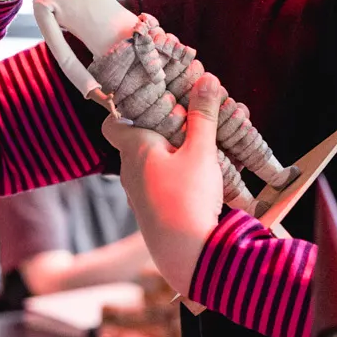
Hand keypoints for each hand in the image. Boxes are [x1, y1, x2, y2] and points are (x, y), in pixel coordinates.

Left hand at [102, 73, 227, 294]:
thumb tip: (206, 79)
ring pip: (163, 159)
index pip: (113, 120)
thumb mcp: (201, 152)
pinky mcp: (158, 210)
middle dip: (177, 121)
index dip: (129, 105)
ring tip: (223, 135)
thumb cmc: (188, 200)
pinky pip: (171, 180)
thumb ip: (203, 115)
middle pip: (147, 135)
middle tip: (205, 109)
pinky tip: (220, 168)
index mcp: (134, 149)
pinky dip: (190, 169)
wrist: (190, 258)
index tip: (155, 94)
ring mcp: (143, 192)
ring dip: (189, 146)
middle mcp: (131, 170)